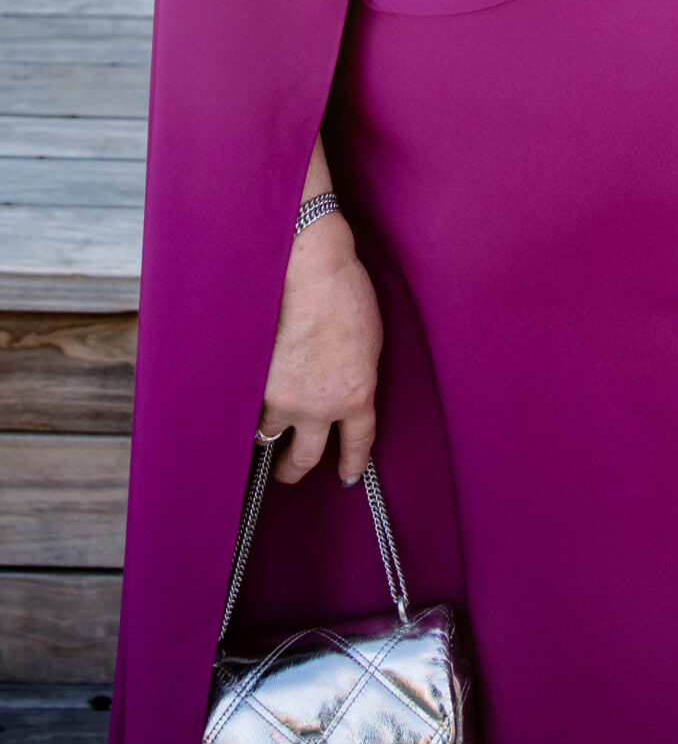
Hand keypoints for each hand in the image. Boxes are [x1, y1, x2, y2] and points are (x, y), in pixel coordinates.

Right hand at [259, 210, 383, 484]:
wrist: (307, 267)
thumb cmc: (344, 293)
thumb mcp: (369, 343)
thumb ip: (356, 378)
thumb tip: (343, 397)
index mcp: (356, 394)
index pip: (357, 444)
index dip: (351, 464)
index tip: (347, 476)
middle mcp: (318, 406)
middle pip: (304, 458)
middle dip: (294, 470)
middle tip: (288, 472)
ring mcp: (281, 397)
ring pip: (267, 433)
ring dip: (267, 430)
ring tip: (262, 429)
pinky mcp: (251, 382)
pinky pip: (246, 406)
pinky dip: (245, 405)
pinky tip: (241, 399)